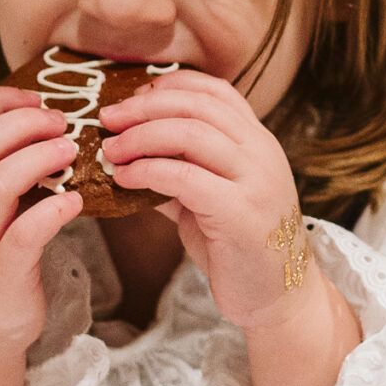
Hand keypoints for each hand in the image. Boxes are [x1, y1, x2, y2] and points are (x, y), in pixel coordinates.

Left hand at [99, 72, 360, 385]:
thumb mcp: (209, 199)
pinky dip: (148, 170)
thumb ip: (179, 171)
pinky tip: (125, 178)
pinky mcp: (240, 212)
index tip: (134, 97)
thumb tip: (126, 154)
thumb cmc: (238, 248)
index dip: (170, 86)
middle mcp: (262, 152)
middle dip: (145, 106)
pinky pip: (185, 177)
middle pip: (197, 106)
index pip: (215, 91)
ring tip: (110, 150)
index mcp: (258, 142)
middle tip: (108, 119)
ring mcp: (255, 180)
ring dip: (140, 136)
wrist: (277, 299)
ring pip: (190, 133)